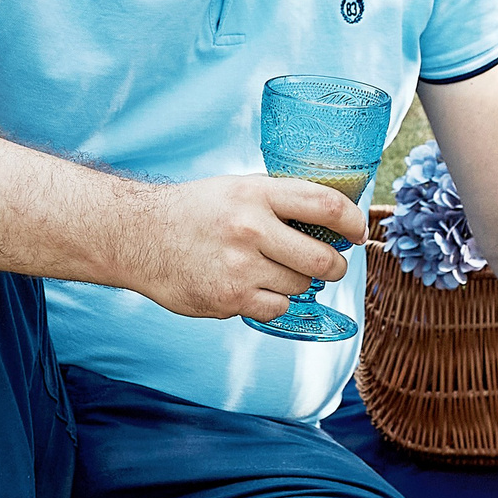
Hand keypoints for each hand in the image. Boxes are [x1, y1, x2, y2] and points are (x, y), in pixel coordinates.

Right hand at [128, 175, 362, 321]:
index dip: (352, 220)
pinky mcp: (229, 299)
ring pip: (300, 286)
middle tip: (331, 264)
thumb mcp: (238, 188)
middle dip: (335, 265)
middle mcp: (250, 229)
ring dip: (297, 282)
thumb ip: (280, 200)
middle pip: (322, 258)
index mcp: (256, 194)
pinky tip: (254, 287)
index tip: (359, 231)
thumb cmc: (195, 211)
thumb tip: (332, 216)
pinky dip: (273, 301)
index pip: (325, 204)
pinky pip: (276, 308)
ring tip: (273, 270)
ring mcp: (239, 268)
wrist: (139, 237)